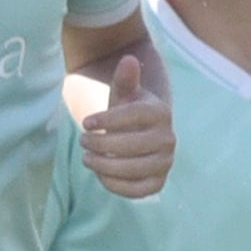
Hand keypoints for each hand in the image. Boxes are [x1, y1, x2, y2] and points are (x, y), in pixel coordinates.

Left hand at [80, 53, 172, 197]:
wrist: (139, 133)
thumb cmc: (126, 110)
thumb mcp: (123, 93)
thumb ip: (125, 79)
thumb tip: (128, 60)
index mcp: (160, 112)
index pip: (135, 116)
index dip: (108, 120)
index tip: (85, 122)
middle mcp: (168, 138)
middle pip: (132, 145)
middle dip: (101, 144)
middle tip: (82, 141)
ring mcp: (165, 162)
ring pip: (133, 169)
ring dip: (104, 165)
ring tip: (87, 158)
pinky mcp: (158, 182)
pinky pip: (138, 190)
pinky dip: (116, 185)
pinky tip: (100, 174)